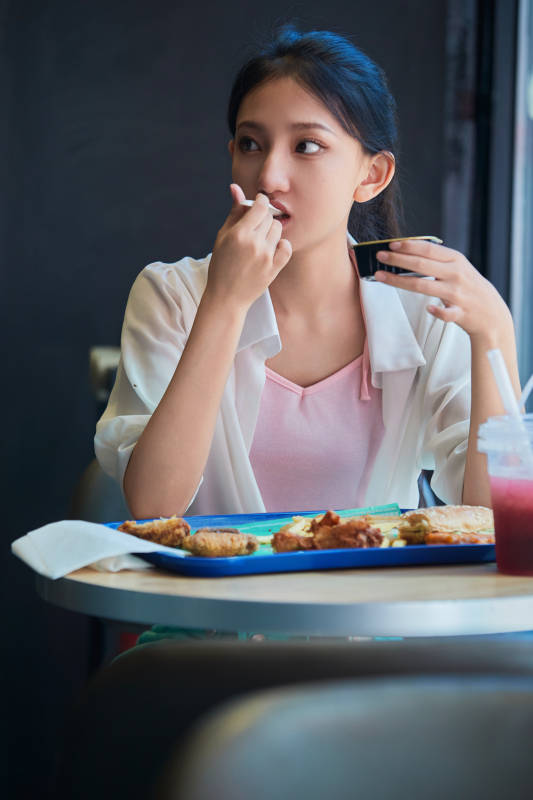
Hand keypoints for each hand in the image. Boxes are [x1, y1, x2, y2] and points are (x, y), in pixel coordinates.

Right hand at [205, 183, 291, 311]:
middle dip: (264, 218)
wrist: (226, 297)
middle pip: (270, 217)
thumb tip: (236, 187)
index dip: (261, 201)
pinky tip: (272, 249)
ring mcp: (266, 257)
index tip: (259, 203)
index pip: (260, 206)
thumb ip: (234, 212)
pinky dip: (282, 245)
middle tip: (255, 227)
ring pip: (278, 230)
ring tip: (260, 241)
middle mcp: (254, 243)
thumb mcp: (223, 237)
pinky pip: (287, 247)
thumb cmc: (221, 265)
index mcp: (239, 234)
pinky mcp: (274, 268)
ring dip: (271, 232)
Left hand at [374, 239, 512, 344]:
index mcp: (455, 260)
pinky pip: (446, 313)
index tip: (390, 245)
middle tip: (379, 257)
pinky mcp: (460, 312)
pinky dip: (437, 311)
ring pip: (424, 286)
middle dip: (397, 260)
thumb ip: (436, 260)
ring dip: (400, 281)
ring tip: (380, 277)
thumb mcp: (457, 267)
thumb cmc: (468, 286)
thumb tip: (407, 251)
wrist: (491, 312)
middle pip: (421, 265)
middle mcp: (455, 274)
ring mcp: (457, 294)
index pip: (428, 250)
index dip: (408, 246)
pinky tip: (428, 309)